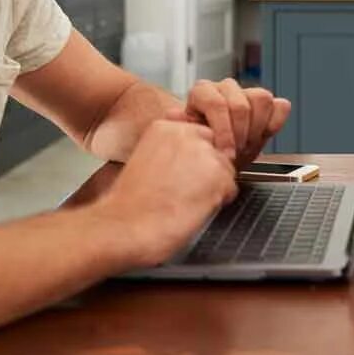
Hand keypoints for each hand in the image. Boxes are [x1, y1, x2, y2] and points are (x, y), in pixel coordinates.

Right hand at [96, 119, 237, 266]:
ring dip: (213, 187)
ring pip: (226, 170)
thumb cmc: (130, 203)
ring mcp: (204, 154)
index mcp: (166, 126)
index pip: (201, 136)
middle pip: (216, 151)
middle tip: (182, 191)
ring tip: (184, 201)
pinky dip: (217, 203)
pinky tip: (191, 209)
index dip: (194, 160)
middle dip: (207, 171)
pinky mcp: (217, 177)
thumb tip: (188, 153)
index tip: (180, 174)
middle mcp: (187, 134)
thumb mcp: (146, 159)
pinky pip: (231, 189)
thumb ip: (171, 149)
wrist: (123, 228)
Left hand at [168, 79, 290, 168]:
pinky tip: (263, 137)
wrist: (212, 151)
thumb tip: (175, 116)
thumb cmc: (197, 145)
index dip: (223, 131)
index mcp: (202, 92)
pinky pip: (279, 107)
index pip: (217, 103)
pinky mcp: (266, 103)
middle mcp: (224, 88)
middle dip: (241, 134)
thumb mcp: (184, 140)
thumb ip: (180, 127)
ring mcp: (246, 93)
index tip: (225, 153)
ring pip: (262, 99)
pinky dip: (274, 123)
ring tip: (247, 145)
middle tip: (237, 153)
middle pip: (242, 104)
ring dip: (257, 128)